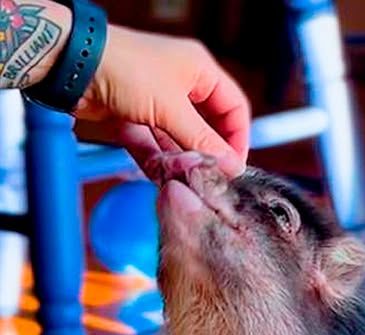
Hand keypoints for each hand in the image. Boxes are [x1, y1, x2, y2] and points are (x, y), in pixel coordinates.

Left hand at [76, 25, 250, 176]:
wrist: (72, 66)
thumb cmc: (126, 69)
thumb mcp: (173, 109)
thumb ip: (203, 141)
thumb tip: (230, 165)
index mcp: (199, 71)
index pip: (233, 107)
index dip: (238, 137)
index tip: (235, 166)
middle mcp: (180, 85)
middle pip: (206, 127)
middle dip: (207, 154)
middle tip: (212, 179)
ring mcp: (155, 102)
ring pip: (177, 140)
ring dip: (180, 162)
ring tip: (185, 184)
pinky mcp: (133, 117)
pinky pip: (151, 145)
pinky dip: (156, 161)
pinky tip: (161, 178)